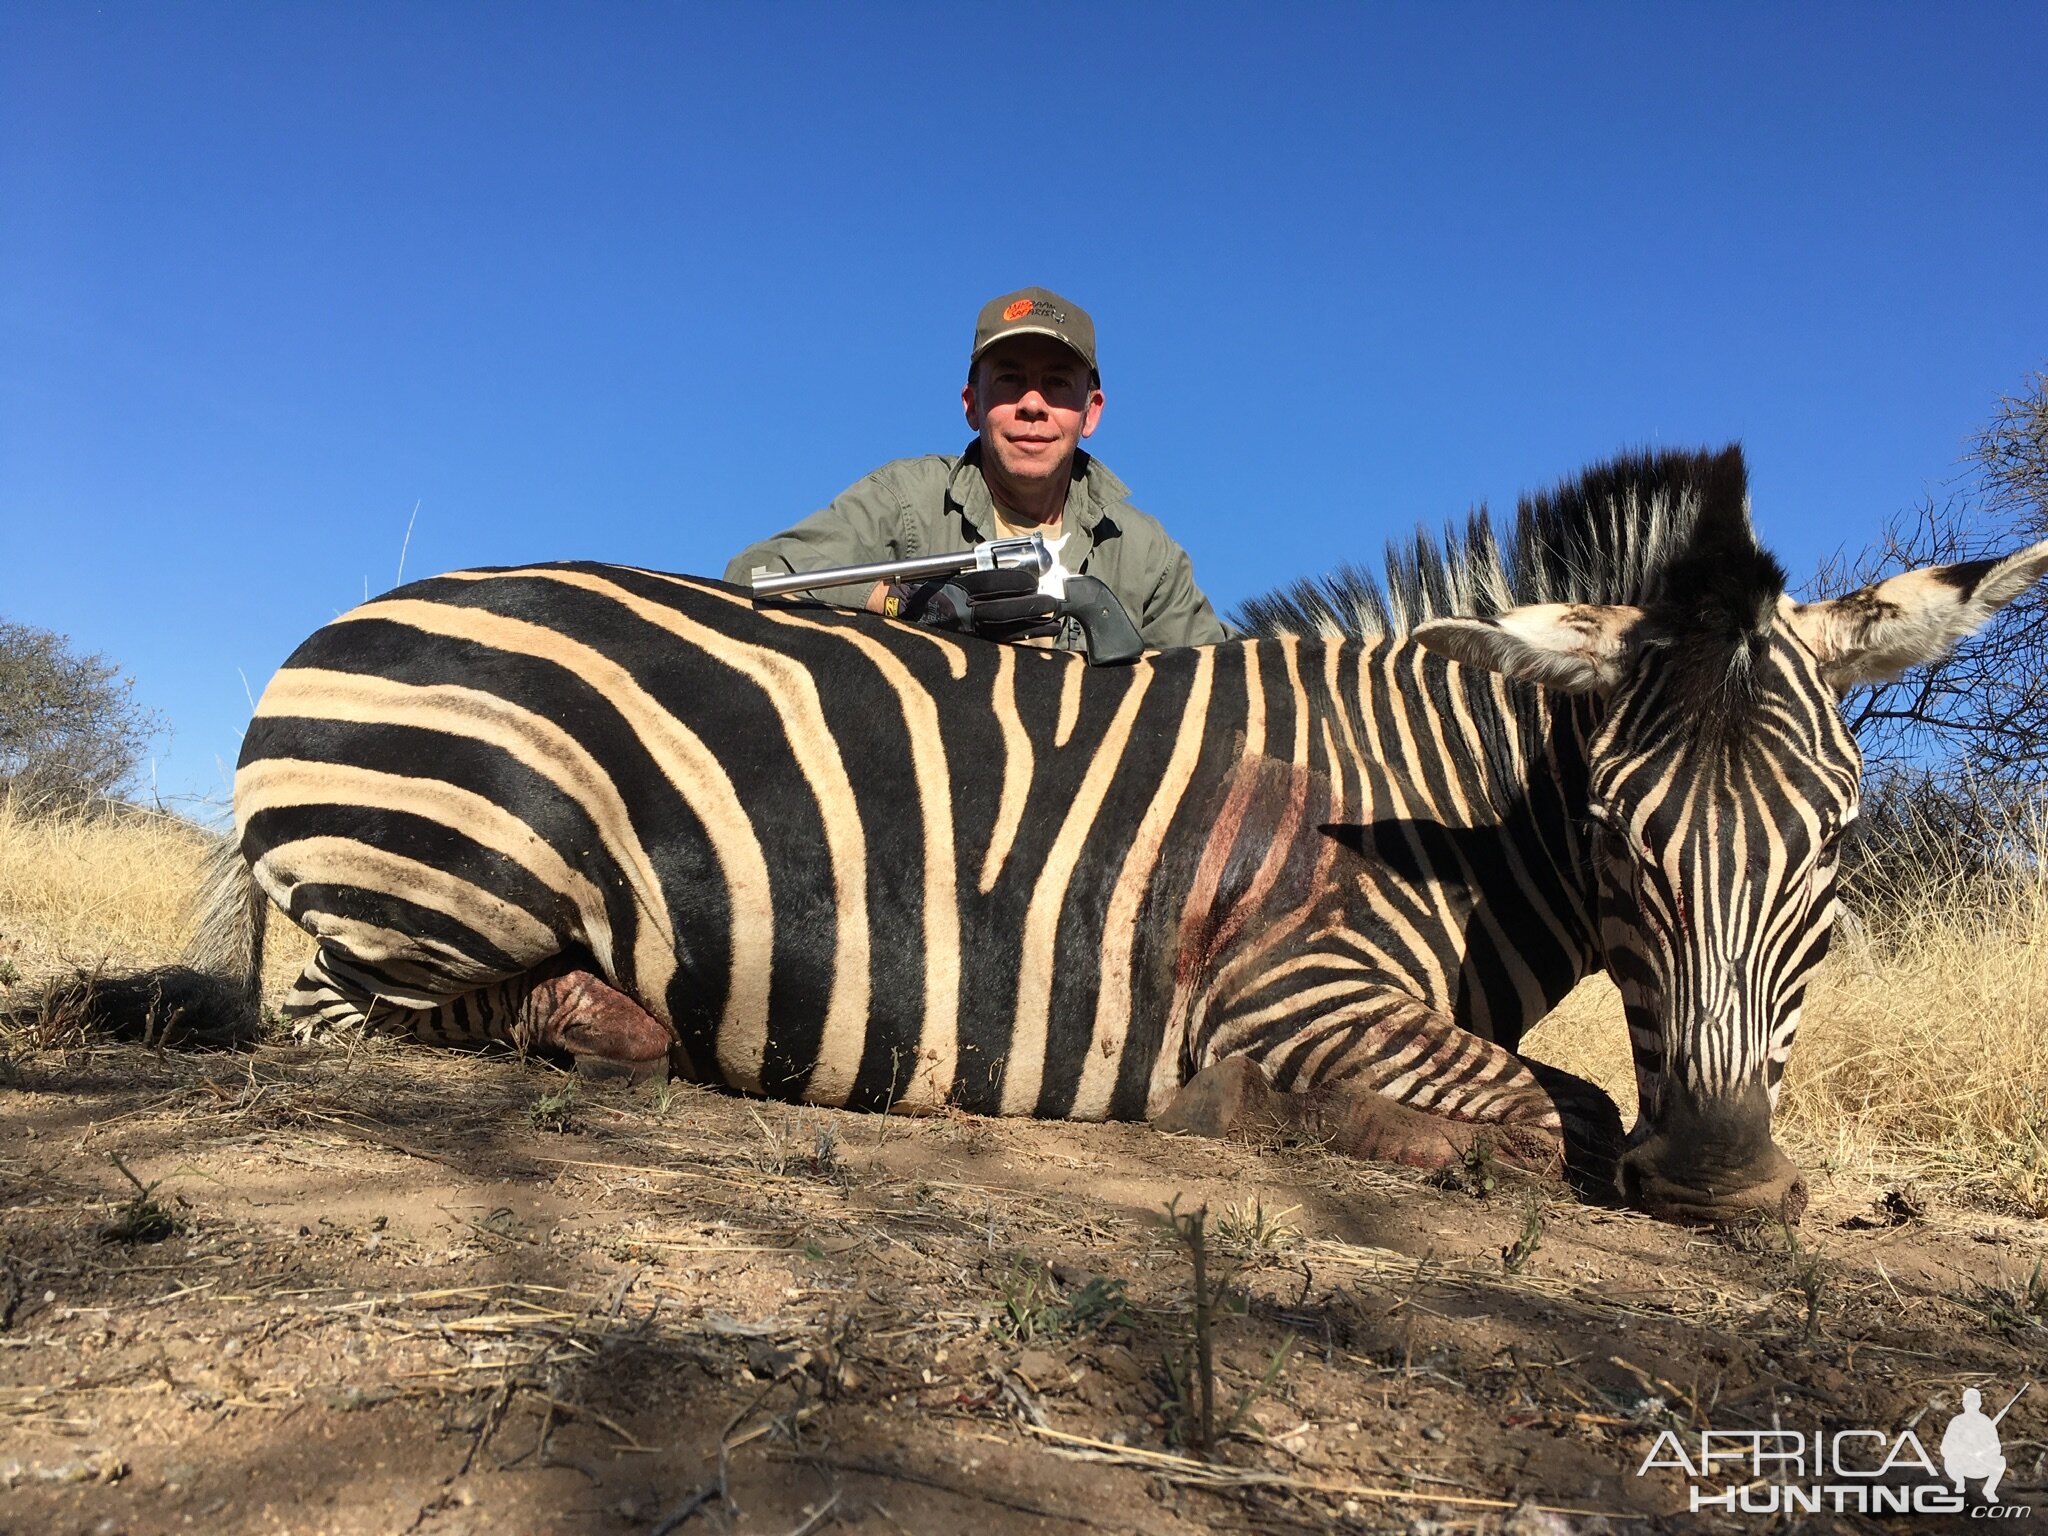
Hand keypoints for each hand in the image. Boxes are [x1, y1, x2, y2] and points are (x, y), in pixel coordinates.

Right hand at [881, 567, 1058, 642]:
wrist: (890, 615)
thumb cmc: (918, 590)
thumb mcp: (941, 572)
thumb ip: (971, 573)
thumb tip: (1009, 572)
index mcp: (952, 588)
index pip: (990, 583)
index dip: (1017, 582)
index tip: (1034, 581)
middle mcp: (957, 612)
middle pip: (1002, 610)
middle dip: (1031, 606)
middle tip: (1052, 602)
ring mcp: (962, 634)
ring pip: (1003, 631)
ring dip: (1033, 626)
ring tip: (1055, 620)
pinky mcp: (965, 648)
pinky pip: (997, 645)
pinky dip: (1020, 640)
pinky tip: (1038, 637)